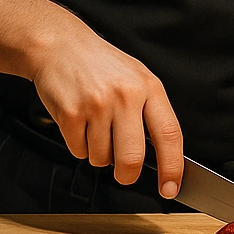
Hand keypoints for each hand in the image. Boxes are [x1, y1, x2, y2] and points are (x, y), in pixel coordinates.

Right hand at [30, 16, 182, 196]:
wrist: (61, 45)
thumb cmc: (102, 65)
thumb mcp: (137, 77)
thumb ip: (150, 112)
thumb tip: (162, 156)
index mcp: (149, 87)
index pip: (169, 134)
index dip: (173, 166)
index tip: (171, 188)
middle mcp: (126, 95)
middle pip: (132, 159)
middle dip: (127, 175)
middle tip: (124, 172)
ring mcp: (98, 104)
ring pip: (102, 159)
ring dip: (98, 153)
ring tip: (94, 125)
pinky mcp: (71, 113)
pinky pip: (79, 151)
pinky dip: (78, 144)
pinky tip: (79, 121)